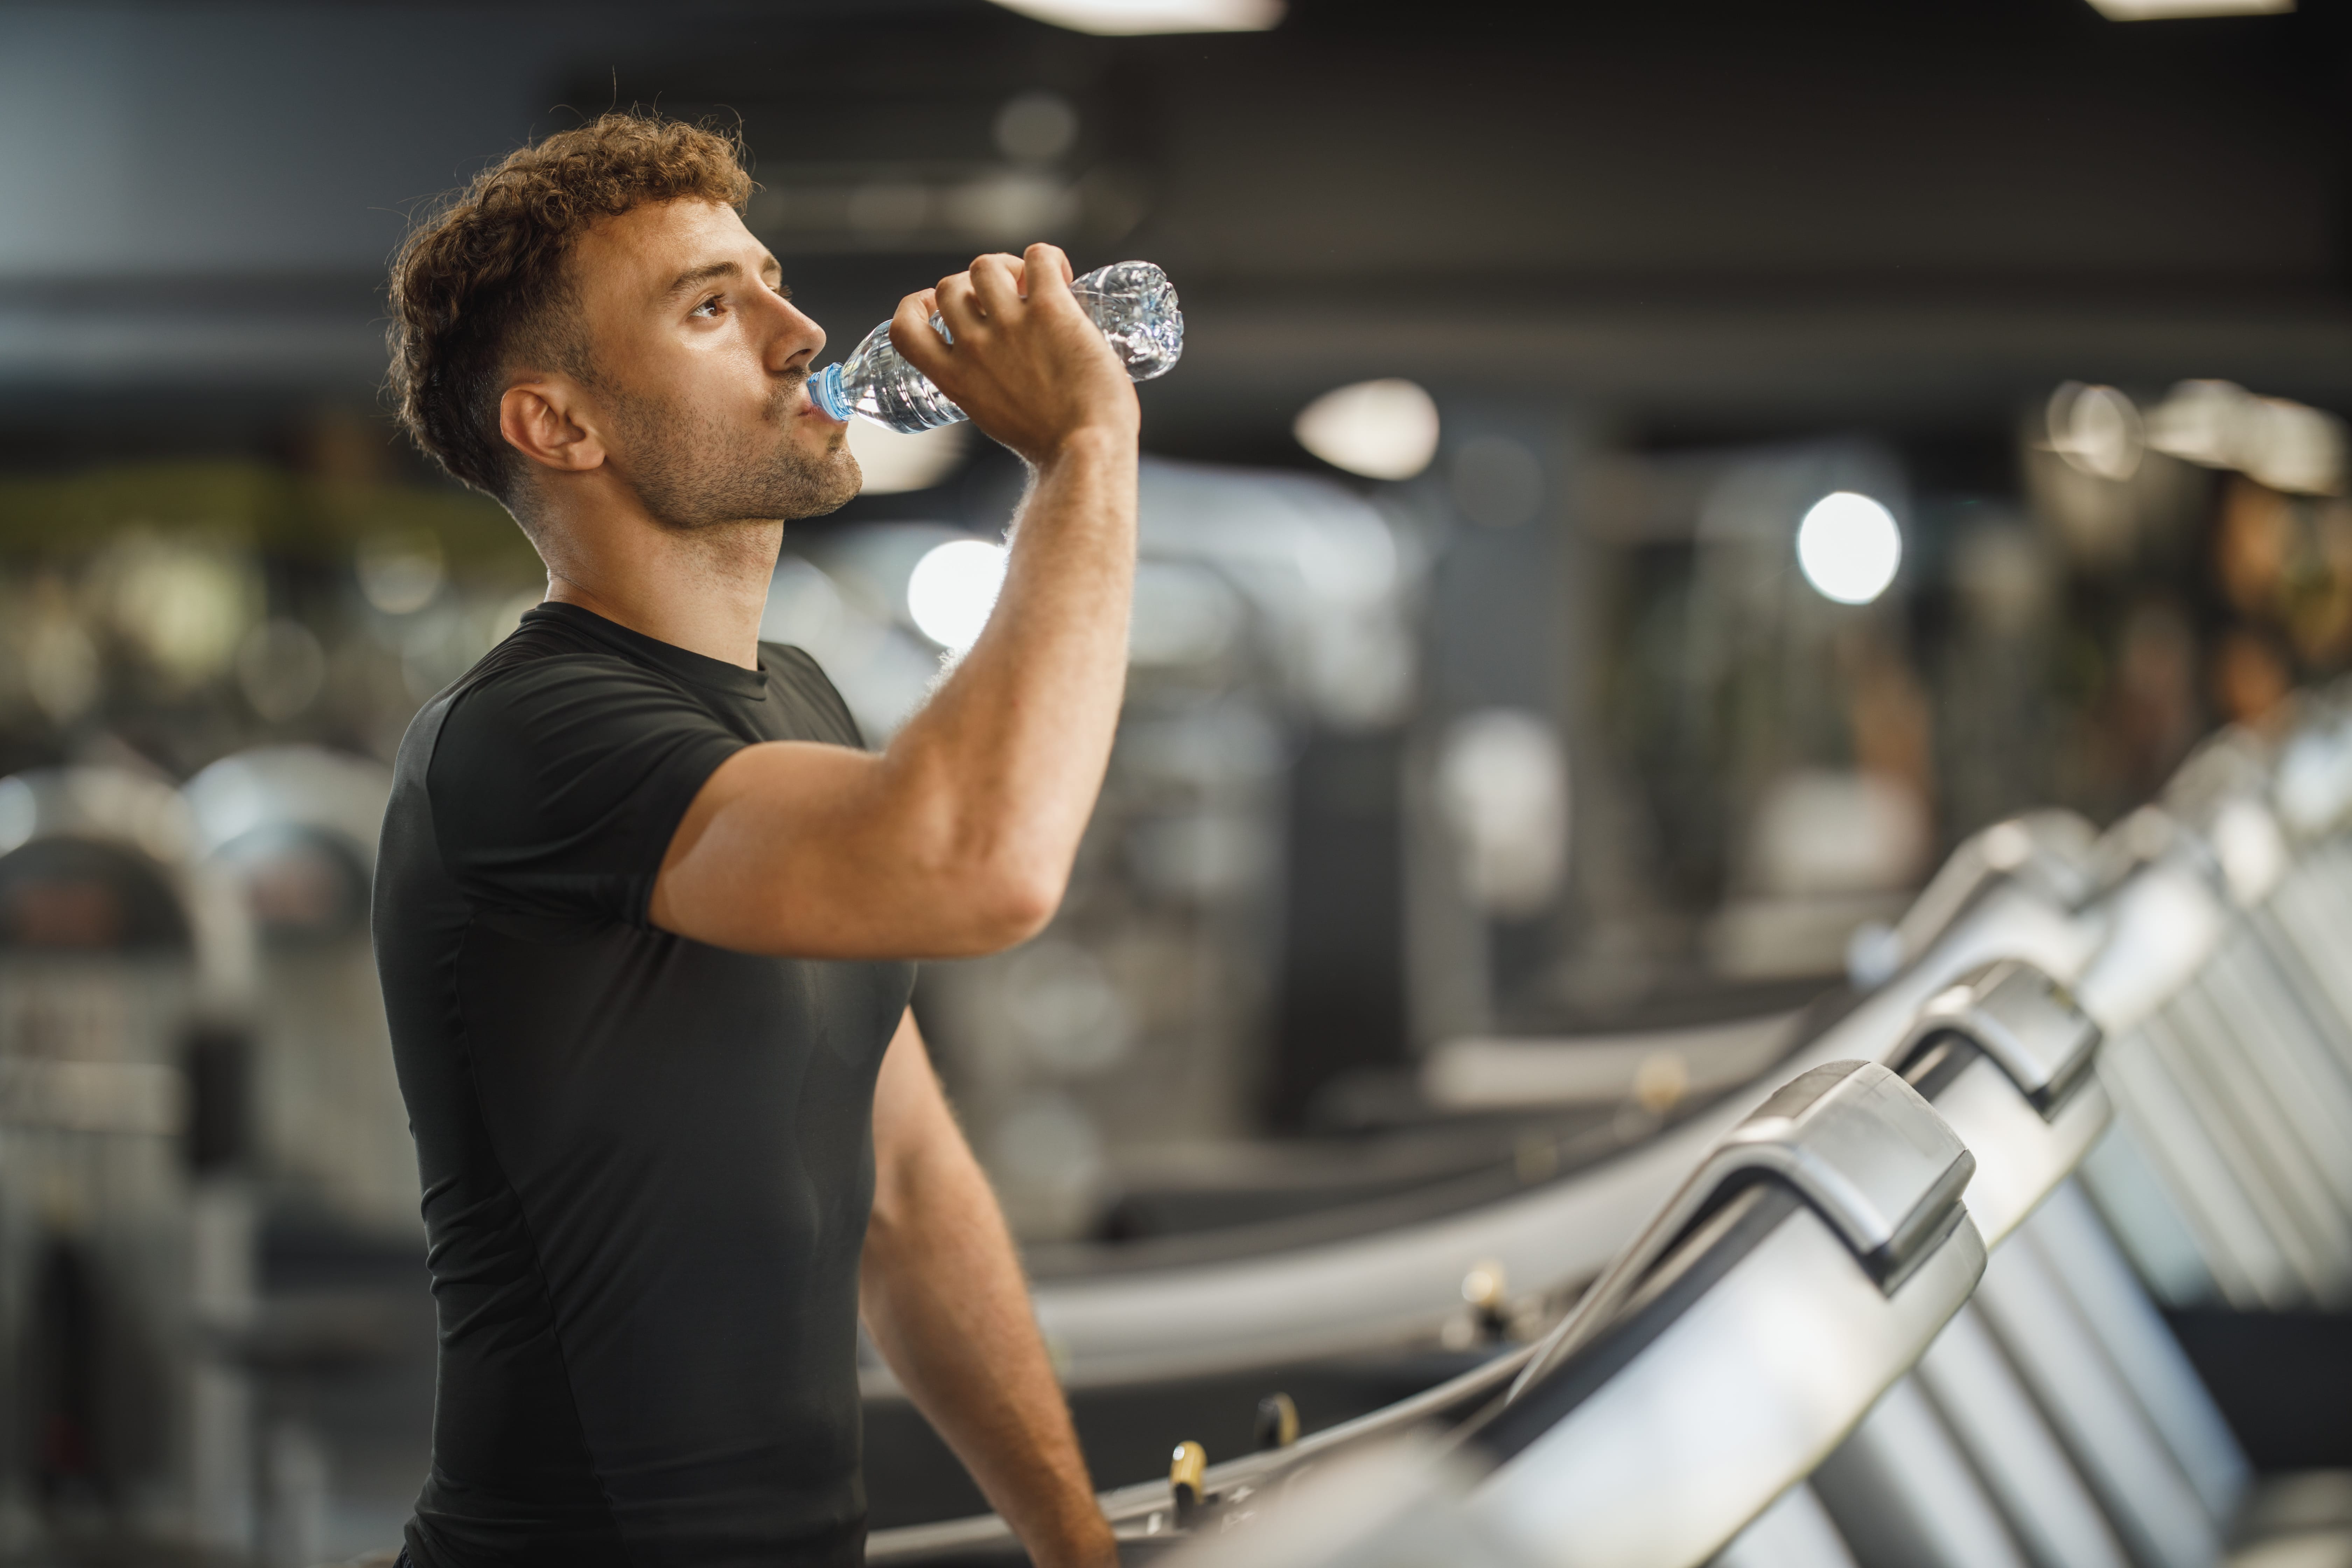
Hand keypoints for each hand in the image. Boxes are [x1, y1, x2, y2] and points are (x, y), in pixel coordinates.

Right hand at [888, 244, 1139, 465]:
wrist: (1088, 450)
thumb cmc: (1054, 446)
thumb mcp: (995, 419)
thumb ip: (985, 390)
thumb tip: (1001, 374)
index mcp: (955, 379)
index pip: (905, 329)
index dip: (916, 305)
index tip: (935, 302)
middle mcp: (974, 347)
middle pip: (950, 287)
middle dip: (973, 284)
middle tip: (1005, 297)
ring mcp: (1010, 325)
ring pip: (986, 265)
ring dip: (1006, 266)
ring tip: (1031, 284)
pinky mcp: (1050, 310)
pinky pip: (1038, 257)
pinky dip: (1047, 258)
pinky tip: (1062, 275)